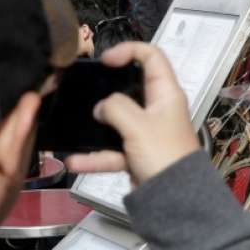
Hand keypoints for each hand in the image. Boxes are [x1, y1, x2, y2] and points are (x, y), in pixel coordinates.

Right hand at [65, 42, 199, 184]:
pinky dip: (95, 156)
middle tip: (86, 90)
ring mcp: (147, 132)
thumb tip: (102, 106)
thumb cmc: (165, 156)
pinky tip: (75, 160)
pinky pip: (112, 150)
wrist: (175, 199)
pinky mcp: (138, 154)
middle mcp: (158, 110)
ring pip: (116, 122)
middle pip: (130, 88)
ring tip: (74, 128)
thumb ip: (115, 107)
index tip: (106, 60)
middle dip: (106, 90)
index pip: (152, 57)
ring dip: (96, 128)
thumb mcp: (138, 124)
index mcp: (166, 94)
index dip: (128, 51)